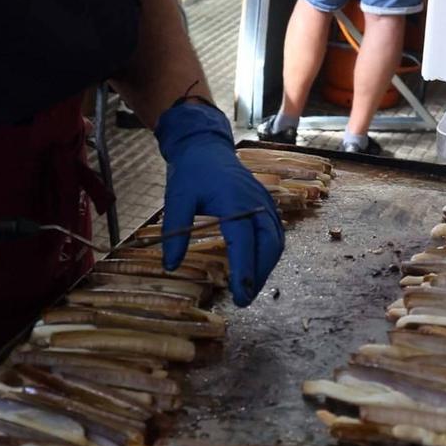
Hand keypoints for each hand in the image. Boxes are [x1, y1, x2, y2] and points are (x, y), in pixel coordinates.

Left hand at [154, 101, 284, 307]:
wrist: (206, 147)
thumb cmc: (191, 172)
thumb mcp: (176, 198)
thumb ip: (174, 231)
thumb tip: (170, 265)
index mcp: (235, 200)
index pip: (244, 242)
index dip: (244, 271)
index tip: (240, 295)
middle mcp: (257, 202)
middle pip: (269, 245)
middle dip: (259, 275)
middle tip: (243, 299)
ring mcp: (265, 203)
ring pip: (275, 242)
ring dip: (265, 267)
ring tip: (248, 288)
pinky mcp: (266, 206)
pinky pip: (274, 234)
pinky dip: (267, 254)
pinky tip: (254, 268)